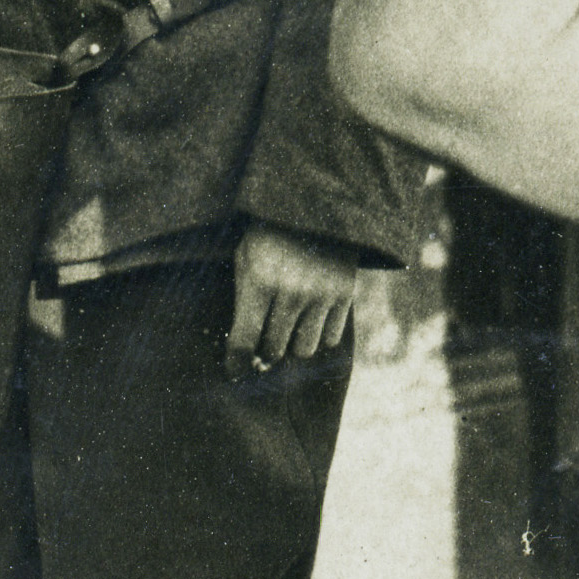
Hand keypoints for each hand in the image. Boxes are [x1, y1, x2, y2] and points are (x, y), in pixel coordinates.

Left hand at [227, 223, 370, 375]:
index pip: (244, 340)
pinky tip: (310, 320)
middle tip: (262, 347)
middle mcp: (291, 292)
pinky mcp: (344, 294)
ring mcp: (321, 295)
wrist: (317, 205)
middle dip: (264, 353)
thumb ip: (242, 300)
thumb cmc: (270, 234)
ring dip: (293, 345)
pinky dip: (319, 336)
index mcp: (259, 280)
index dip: (235, 363)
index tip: (234, 373)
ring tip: (287, 331)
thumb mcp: (245, 258)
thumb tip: (242, 349)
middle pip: (274, 350)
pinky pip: (330, 339)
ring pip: (304, 350)